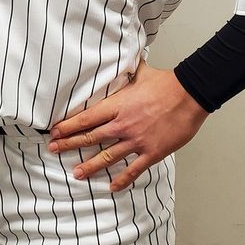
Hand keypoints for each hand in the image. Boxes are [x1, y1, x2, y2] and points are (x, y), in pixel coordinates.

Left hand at [48, 63, 207, 191]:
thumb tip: (122, 57)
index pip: (86, 118)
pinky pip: (133, 169)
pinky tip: (112, 186)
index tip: (55, 132)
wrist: (190, 96)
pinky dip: (122, 179)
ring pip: (107, 157)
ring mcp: (136, 140)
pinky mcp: (152, 152)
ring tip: (76, 173)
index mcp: (117, 106)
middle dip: (70, 145)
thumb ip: (127, 70)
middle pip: (91, 138)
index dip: (68, 127)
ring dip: (90, 166)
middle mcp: (122, 125)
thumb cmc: (166, 84)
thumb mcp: (141, 73)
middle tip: (54, 150)